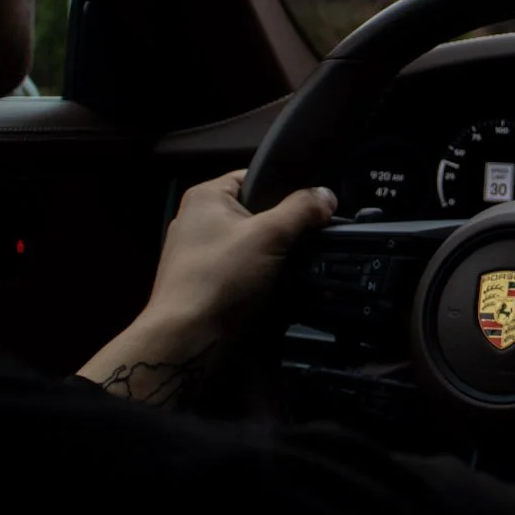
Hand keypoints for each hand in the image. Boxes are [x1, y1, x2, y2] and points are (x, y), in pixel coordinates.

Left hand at [77, 170, 335, 405]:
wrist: (187, 338)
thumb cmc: (221, 277)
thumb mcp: (271, 235)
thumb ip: (302, 210)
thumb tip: (327, 195)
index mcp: (205, 196)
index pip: (254, 177)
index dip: (286, 189)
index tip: (312, 208)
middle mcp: (195, 219)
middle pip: (254, 212)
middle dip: (281, 226)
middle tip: (306, 239)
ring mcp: (196, 252)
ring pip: (248, 243)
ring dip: (270, 254)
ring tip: (292, 265)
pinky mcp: (201, 280)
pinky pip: (239, 268)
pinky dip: (257, 275)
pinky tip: (272, 287)